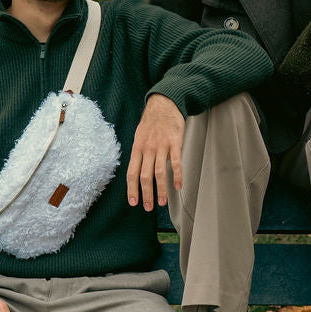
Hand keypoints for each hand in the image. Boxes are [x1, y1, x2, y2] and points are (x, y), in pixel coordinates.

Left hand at [127, 94, 184, 209]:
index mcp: (137, 148)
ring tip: (162, 203)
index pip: (131, 173)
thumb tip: (138, 172)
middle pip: (145, 176)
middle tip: (148, 208)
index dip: (131, 189)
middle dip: (146, 194)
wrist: (164, 104)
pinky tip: (178, 186)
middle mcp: (147, 149)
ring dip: (160, 189)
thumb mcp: (139, 136)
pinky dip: (177, 176)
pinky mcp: (175, 143)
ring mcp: (161, 146)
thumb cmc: (151, 122)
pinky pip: (176, 163)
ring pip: (159, 172)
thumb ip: (139, 154)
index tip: (133, 202)